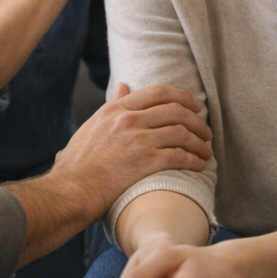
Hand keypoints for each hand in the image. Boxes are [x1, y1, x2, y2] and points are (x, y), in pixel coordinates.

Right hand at [5, 83, 211, 266]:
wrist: (71, 190)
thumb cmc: (77, 163)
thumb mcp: (92, 126)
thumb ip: (111, 106)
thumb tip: (123, 87)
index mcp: (116, 109)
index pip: (157, 92)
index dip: (182, 97)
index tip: (194, 106)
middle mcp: (128, 119)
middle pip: (175, 110)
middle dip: (196, 119)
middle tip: (205, 130)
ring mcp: (138, 139)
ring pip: (181, 132)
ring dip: (199, 141)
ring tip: (205, 150)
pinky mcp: (145, 162)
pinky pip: (179, 155)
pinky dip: (194, 159)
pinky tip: (199, 165)